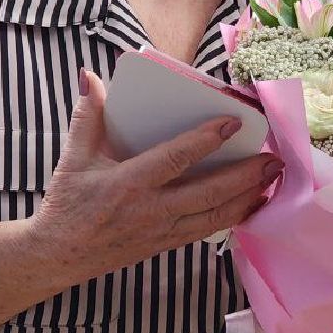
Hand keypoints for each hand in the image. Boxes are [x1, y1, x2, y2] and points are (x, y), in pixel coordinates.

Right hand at [32, 69, 281, 273]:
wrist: (59, 255)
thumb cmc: (67, 203)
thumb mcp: (72, 158)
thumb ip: (87, 116)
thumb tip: (90, 77)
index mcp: (127, 185)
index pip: (173, 160)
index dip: (204, 141)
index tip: (232, 122)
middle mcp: (150, 211)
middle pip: (208, 194)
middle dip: (245, 175)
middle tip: (273, 156)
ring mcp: (161, 232)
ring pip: (215, 216)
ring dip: (248, 196)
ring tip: (272, 176)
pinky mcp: (167, 244)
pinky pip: (209, 230)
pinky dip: (235, 216)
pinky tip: (253, 202)